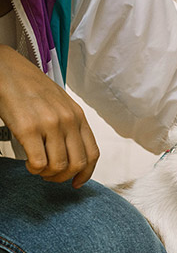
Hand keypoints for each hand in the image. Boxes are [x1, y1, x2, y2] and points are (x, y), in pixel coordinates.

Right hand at [0, 45, 98, 187]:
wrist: (7, 69)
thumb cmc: (32, 87)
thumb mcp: (61, 104)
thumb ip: (70, 126)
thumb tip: (73, 153)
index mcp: (79, 116)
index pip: (92, 154)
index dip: (86, 173)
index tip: (77, 182)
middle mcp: (68, 121)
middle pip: (77, 164)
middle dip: (64, 177)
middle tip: (51, 176)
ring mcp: (50, 124)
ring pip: (58, 166)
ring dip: (47, 174)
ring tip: (38, 169)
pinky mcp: (28, 128)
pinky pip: (39, 162)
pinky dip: (34, 169)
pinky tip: (29, 164)